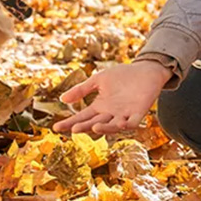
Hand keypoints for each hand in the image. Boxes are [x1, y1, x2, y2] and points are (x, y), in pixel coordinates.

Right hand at [52, 61, 171, 134]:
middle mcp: (110, 114)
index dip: (70, 123)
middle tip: (74, 129)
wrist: (145, 71)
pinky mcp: (138, 113)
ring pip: (112, 126)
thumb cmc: (122, 75)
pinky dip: (126, 125)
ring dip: (104, 128)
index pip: (82, 117)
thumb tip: (62, 99)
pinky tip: (120, 123)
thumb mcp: (98, 80)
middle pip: (94, 123)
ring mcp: (124, 115)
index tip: (56, 127)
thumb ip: (82, 90)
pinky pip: (131, 123)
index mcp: (99, 107)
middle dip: (84, 127)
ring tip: (94, 127)